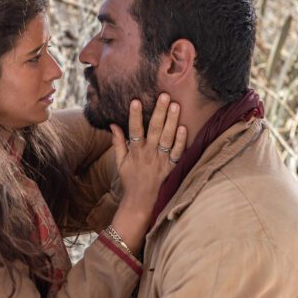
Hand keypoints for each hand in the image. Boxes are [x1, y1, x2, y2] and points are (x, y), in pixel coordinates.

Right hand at [109, 94, 185, 252]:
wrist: (141, 202)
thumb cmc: (130, 180)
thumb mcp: (120, 162)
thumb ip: (117, 142)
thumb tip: (113, 124)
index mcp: (135, 151)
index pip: (134, 130)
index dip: (134, 115)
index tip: (136, 100)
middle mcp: (148, 154)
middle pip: (154, 130)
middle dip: (159, 112)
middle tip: (164, 95)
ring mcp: (161, 161)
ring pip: (167, 138)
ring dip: (171, 121)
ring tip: (175, 105)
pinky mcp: (171, 167)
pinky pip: (177, 153)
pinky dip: (181, 141)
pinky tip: (184, 128)